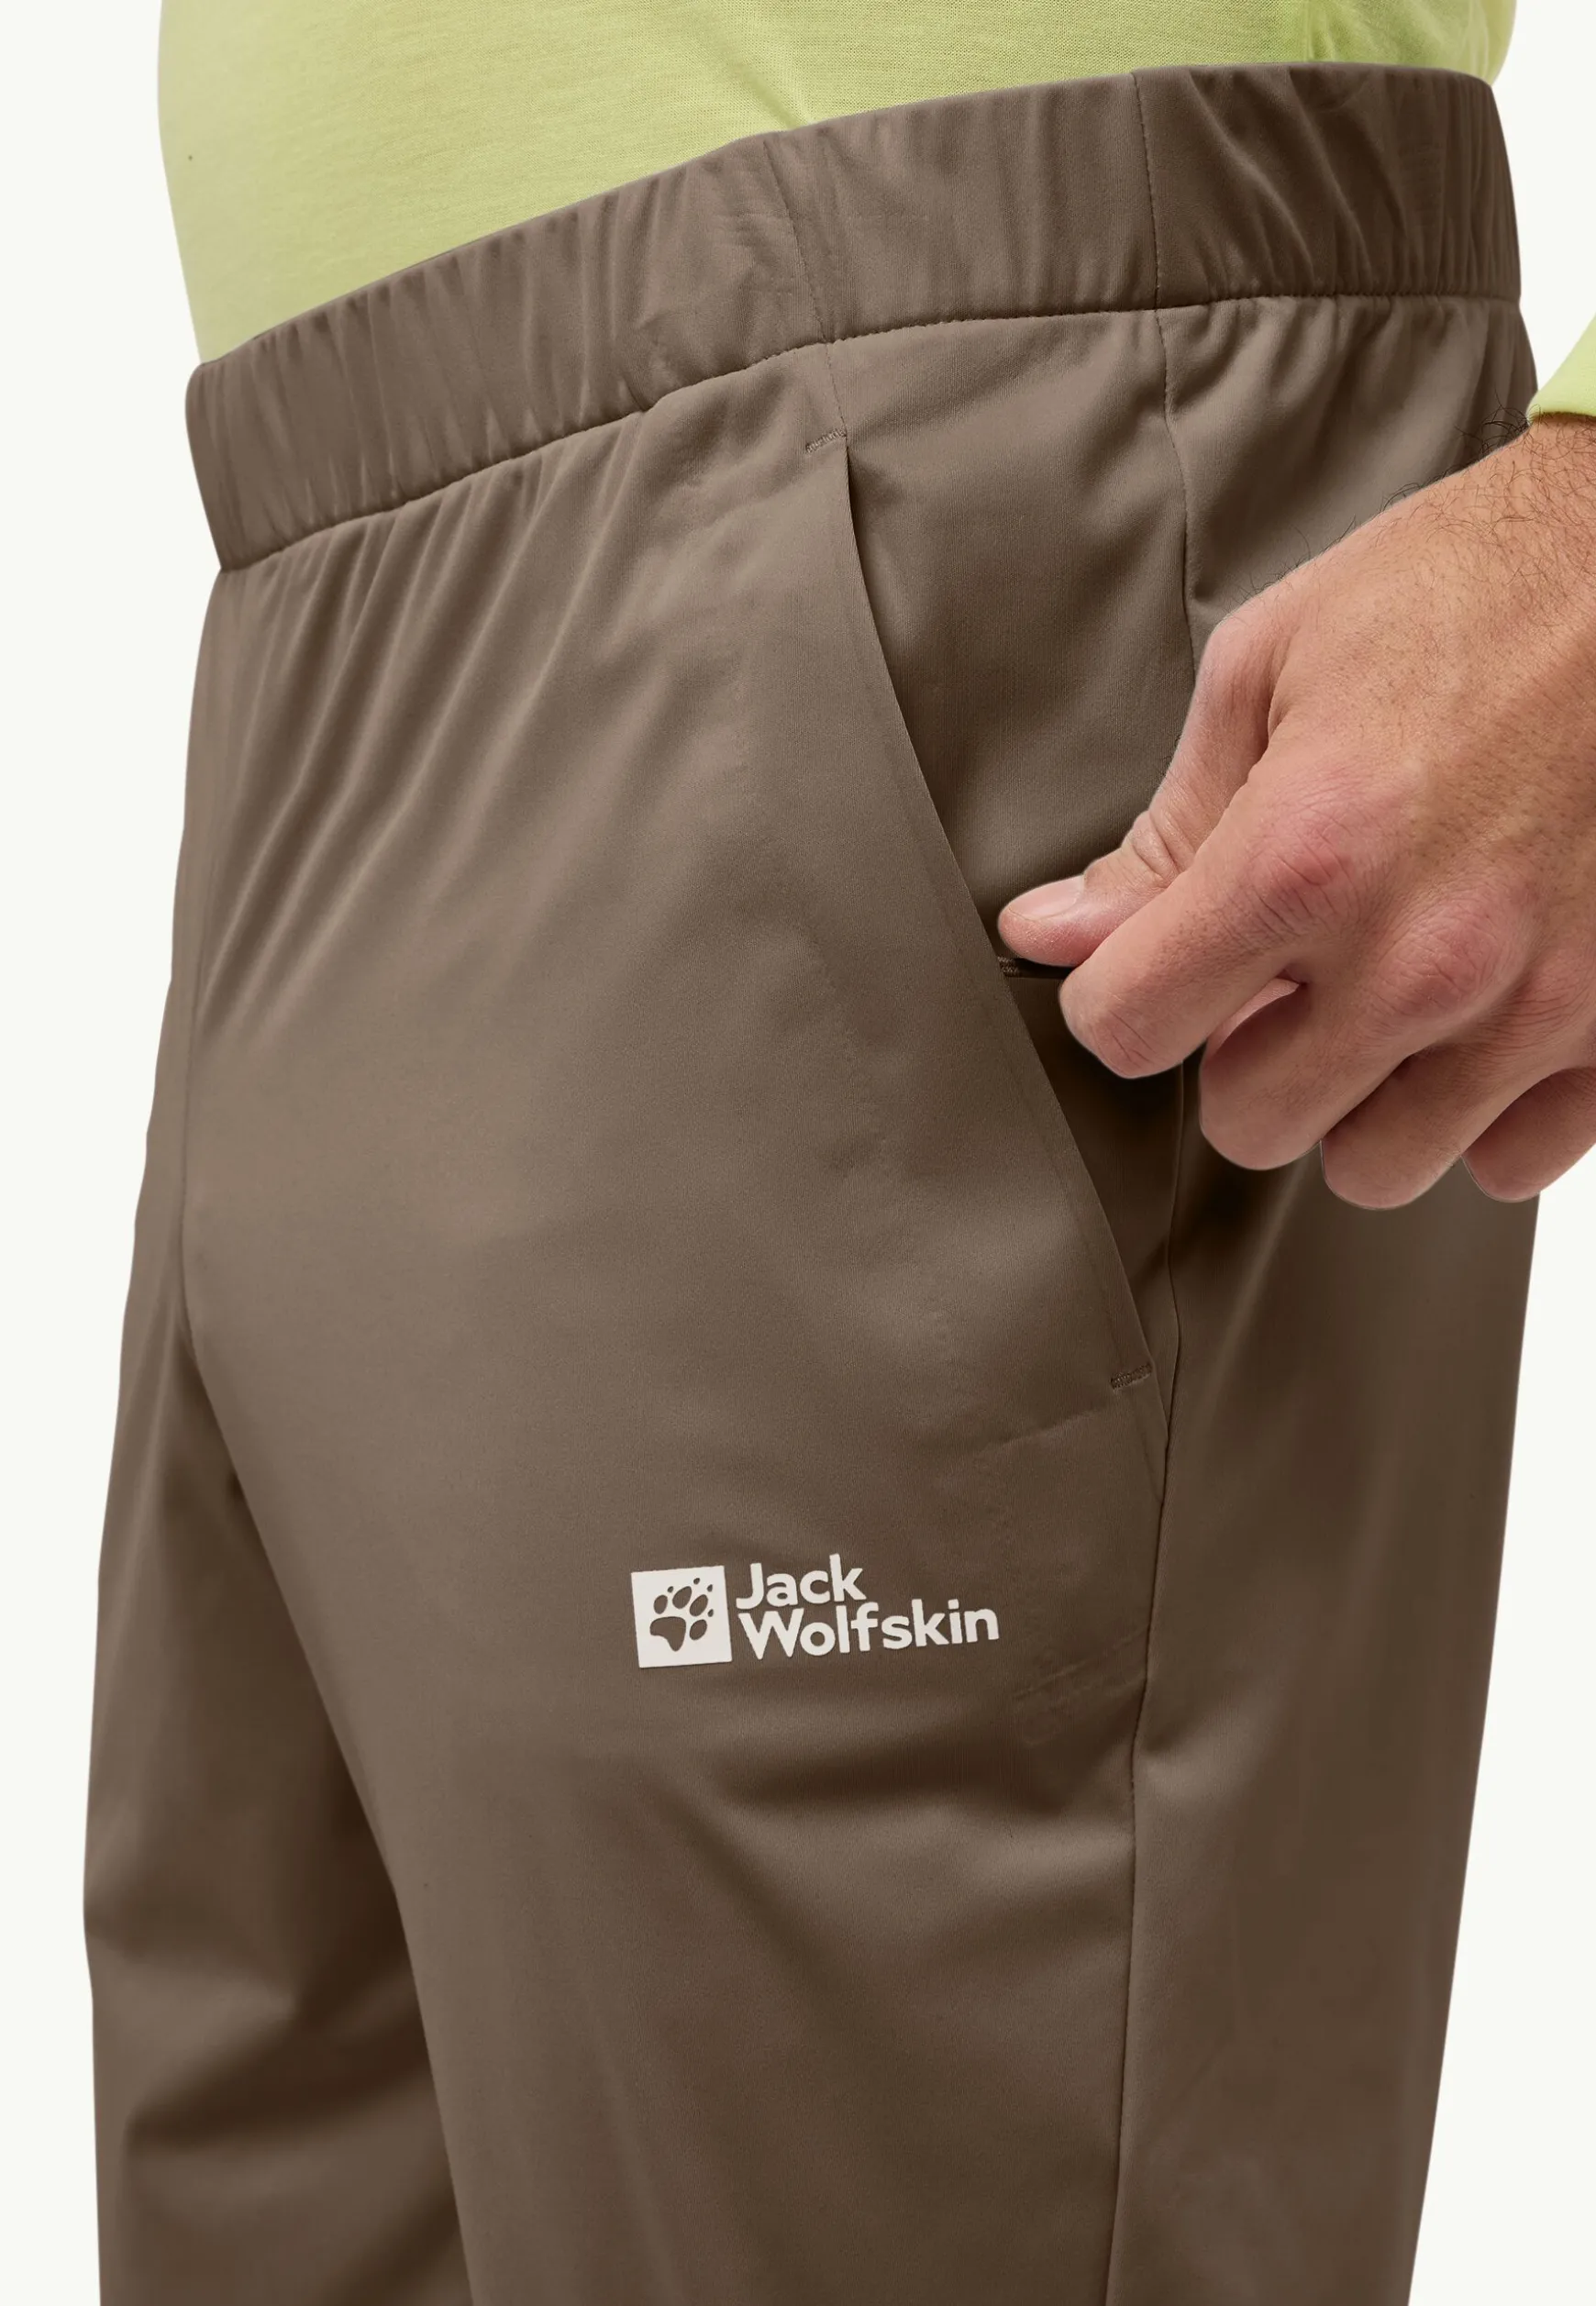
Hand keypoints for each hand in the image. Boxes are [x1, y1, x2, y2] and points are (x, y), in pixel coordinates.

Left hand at [998, 416, 1595, 1208]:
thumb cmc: (1473, 590)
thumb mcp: (1274, 668)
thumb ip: (1164, 832)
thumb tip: (1052, 933)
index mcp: (1307, 851)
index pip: (1131, 1029)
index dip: (1120, 998)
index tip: (1149, 967)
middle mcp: (1420, 954)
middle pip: (1249, 1122)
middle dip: (1238, 1056)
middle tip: (1277, 977)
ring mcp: (1534, 1003)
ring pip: (1375, 1165)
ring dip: (1355, 1098)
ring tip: (1379, 1001)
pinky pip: (1511, 1162)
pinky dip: (1481, 1112)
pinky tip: (1475, 1024)